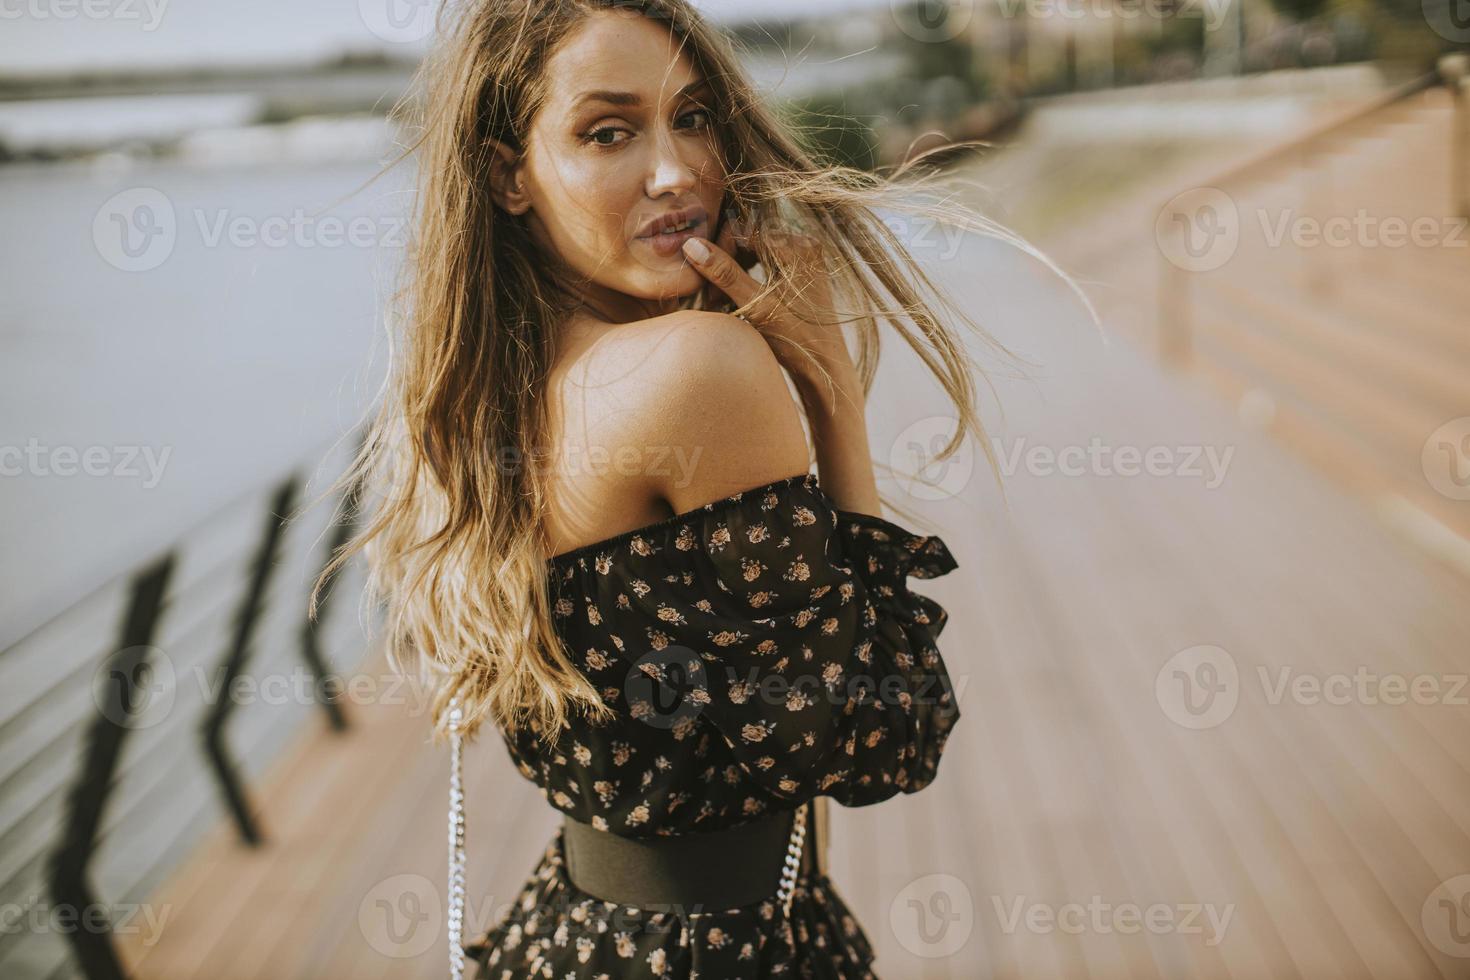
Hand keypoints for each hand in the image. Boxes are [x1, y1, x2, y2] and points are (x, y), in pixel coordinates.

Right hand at [681, 221, 851, 385]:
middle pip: (748, 242)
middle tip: (712, 299)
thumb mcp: (757, 306)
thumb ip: (725, 274)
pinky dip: (747, 279)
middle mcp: (804, 245)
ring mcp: (804, 258)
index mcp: (799, 247)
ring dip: (733, 275)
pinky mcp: (800, 272)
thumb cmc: (796, 340)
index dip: (718, 256)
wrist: (827, 366)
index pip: (743, 234)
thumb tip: (691, 243)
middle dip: (725, 267)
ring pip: (753, 254)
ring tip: (722, 303)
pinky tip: (737, 301)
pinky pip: (764, 265)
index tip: (707, 289)